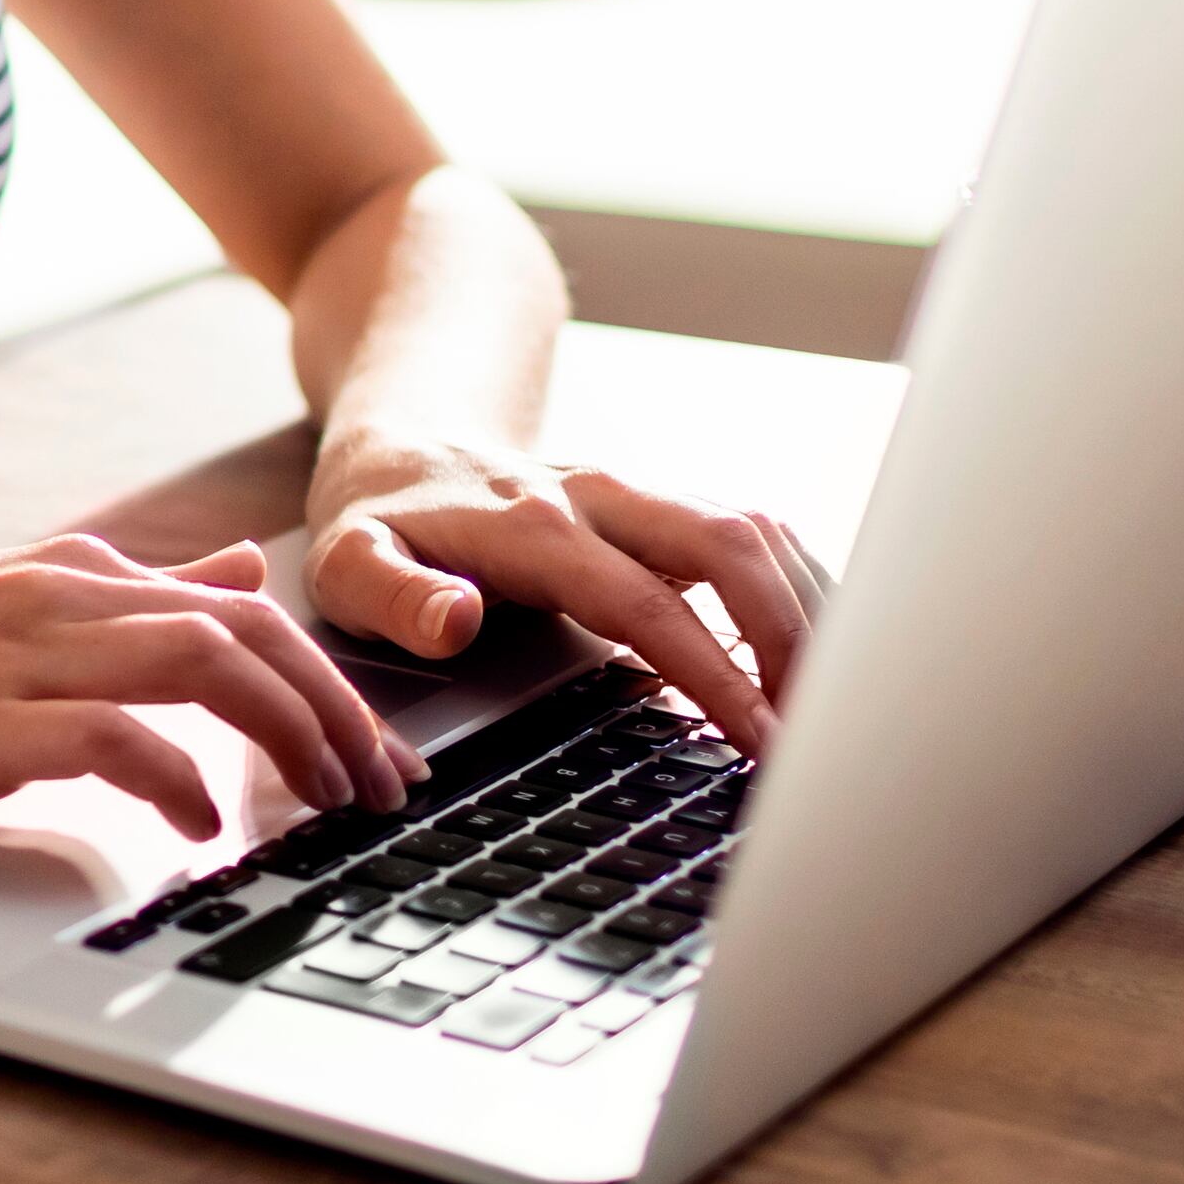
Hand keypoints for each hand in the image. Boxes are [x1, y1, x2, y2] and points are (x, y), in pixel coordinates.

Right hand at [0, 535, 427, 842]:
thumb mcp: (5, 607)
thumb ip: (128, 594)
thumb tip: (239, 572)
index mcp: (70, 573)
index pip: (241, 611)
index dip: (328, 682)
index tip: (378, 753)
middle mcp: (58, 598)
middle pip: (251, 635)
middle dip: (339, 715)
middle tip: (386, 790)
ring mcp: (16, 658)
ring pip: (205, 665)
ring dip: (289, 738)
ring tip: (326, 806)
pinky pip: (112, 737)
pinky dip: (177, 776)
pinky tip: (201, 822)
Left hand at [305, 420, 826, 757]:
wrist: (407, 442)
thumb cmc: (379, 521)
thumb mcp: (347, 565)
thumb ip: (395, 596)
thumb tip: (457, 621)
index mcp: (535, 527)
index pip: (647, 606)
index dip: (714, 674)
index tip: (763, 742)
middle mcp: (602, 498)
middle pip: (731, 547)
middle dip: (792, 637)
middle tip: (822, 735)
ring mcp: (641, 497)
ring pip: (755, 531)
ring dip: (809, 610)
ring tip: (836, 705)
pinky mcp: (662, 507)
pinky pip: (753, 535)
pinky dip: (798, 586)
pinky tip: (820, 648)